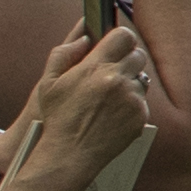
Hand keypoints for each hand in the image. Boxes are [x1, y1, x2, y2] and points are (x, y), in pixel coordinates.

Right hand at [0, 30, 153, 190]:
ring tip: (111, 97)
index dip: (120, 38)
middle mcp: (117, 80)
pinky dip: (132, 104)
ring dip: (130, 83)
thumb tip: (84, 36)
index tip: (115, 44)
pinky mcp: (140, 116)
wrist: (69, 154)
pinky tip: (114, 113)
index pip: (123, 36)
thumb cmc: (56, 118)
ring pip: (142, 78)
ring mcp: (131, 99)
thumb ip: (64, 54)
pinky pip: (142, 100)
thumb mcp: (48, 83)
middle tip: (113, 71)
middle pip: (137, 55)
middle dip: (126, 60)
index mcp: (95, 68)